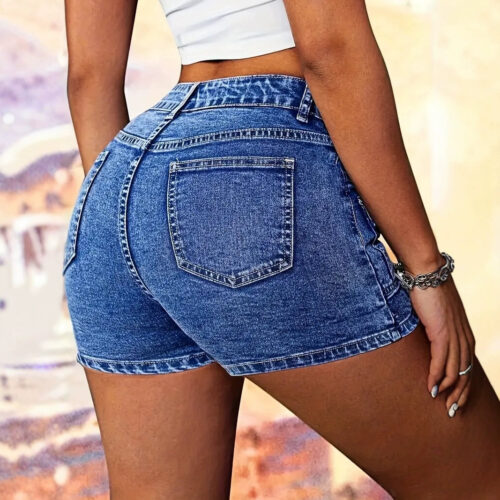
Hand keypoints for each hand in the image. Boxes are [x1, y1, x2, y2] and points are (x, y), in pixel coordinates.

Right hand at [408, 275, 475, 416]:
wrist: (427, 273)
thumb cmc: (429, 291)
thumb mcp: (437, 315)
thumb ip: (437, 329)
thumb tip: (427, 340)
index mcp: (465, 333)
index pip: (468, 366)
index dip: (464, 386)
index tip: (456, 400)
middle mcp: (464, 337)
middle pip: (466, 373)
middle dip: (460, 394)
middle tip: (452, 411)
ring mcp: (454, 335)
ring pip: (456, 371)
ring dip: (449, 390)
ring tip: (442, 404)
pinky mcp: (442, 333)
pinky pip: (441, 361)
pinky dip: (437, 377)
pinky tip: (431, 388)